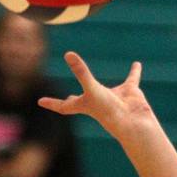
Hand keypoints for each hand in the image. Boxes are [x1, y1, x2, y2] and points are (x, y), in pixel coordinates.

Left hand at [38, 52, 153, 141]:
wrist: (134, 122)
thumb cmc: (109, 110)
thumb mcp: (92, 89)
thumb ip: (81, 72)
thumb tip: (68, 54)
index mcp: (84, 105)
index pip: (63, 105)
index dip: (51, 102)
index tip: (39, 101)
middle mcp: (97, 102)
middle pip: (81, 101)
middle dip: (74, 100)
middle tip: (67, 98)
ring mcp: (114, 97)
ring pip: (108, 89)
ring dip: (103, 86)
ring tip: (97, 84)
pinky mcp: (129, 92)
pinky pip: (131, 79)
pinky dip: (134, 72)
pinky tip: (137, 64)